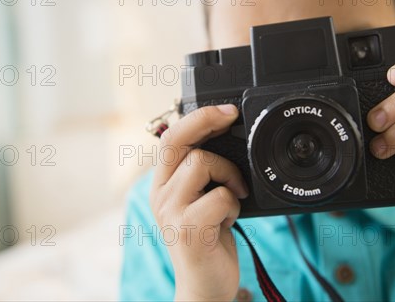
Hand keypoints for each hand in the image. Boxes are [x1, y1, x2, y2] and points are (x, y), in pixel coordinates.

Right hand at [150, 104, 247, 301]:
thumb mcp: (200, 201)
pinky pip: (221, 196)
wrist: (205, 287)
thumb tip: (225, 138)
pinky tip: (229, 220)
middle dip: (206, 120)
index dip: (197, 118)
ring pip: (202, 163)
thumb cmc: (208, 241)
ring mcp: (171, 211)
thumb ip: (203, 175)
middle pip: (177, 141)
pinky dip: (234, 204)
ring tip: (233, 195)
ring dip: (229, 175)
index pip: (170, 138)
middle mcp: (160, 194)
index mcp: (163, 185)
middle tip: (231, 115)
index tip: (226, 109)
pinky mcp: (189, 228)